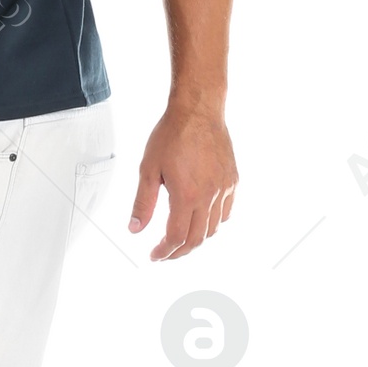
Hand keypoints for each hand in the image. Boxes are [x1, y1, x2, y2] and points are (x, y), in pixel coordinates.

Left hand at [128, 105, 237, 258]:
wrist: (198, 110)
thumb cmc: (172, 135)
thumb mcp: (148, 169)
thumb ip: (142, 203)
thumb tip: (135, 228)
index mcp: (186, 195)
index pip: (176, 237)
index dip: (164, 252)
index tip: (155, 256)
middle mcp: (209, 196)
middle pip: (196, 239)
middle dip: (179, 251)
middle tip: (165, 253)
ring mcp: (224, 189)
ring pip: (213, 228)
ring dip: (196, 239)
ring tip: (181, 238)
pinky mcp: (232, 180)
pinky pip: (225, 212)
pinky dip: (214, 223)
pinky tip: (201, 220)